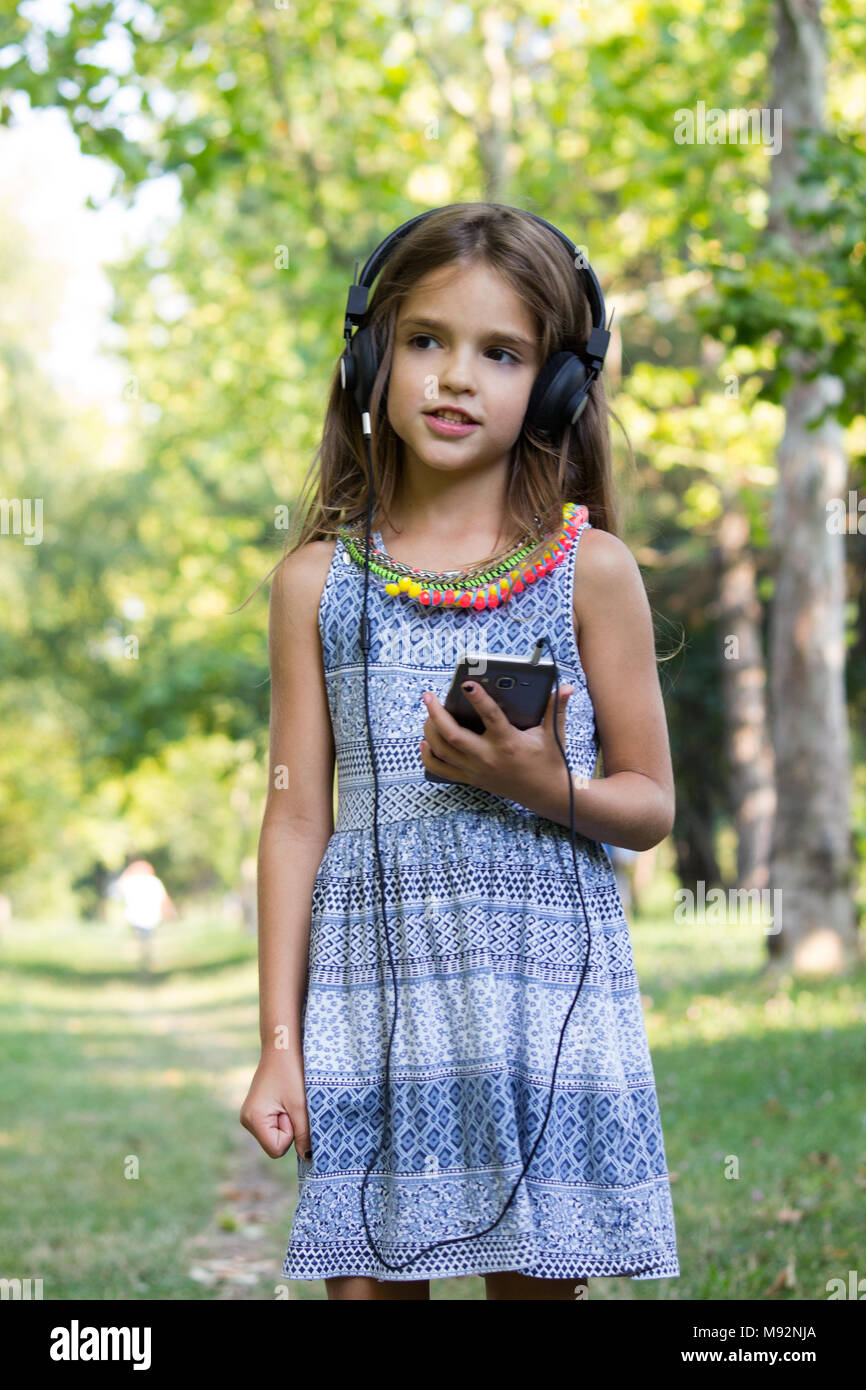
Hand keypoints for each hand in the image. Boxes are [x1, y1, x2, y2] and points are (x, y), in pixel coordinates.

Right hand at [239, 1052, 311, 1161]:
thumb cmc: (291, 1073)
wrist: (282, 1047)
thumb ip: (304, 1134)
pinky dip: (284, 1115)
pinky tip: (284, 1098)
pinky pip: (275, 1124)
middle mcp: (247, 1120)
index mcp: (253, 1120)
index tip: (290, 1109)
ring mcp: (251, 1115)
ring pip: (277, 1134)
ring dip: (288, 1120)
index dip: (290, 1133)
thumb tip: (307, 1158)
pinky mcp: (258, 1109)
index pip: (277, 1149)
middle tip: (290, 1102)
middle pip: (276, 1144)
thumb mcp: (301, 1106)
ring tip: (287, 1098)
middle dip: (289, 1127)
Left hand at [419, 678, 575, 805]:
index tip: (467, 683)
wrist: (546, 794)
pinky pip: (442, 770)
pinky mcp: (472, 779)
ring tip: (427, 713)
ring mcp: (476, 770)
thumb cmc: (549, 761)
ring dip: (429, 731)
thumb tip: (565, 687)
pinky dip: (428, 757)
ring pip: (442, 751)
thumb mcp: (553, 734)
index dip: (478, 699)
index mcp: (508, 742)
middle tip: (428, 696)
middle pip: (453, 736)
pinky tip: (424, 742)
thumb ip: (556, 708)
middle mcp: (488, 757)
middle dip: (436, 714)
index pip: (490, 717)